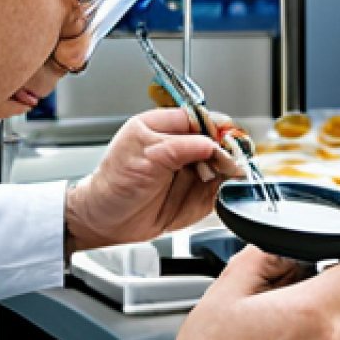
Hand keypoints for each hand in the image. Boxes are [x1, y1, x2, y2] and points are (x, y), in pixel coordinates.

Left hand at [65, 108, 244, 252]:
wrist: (107, 220)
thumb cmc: (114, 186)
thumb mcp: (146, 159)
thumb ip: (179, 148)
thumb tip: (212, 145)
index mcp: (162, 127)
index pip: (198, 118)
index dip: (214, 126)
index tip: (225, 138)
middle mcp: (180, 147)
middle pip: (216, 140)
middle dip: (227, 148)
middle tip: (230, 159)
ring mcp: (191, 170)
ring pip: (223, 163)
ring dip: (231, 168)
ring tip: (229, 175)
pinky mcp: (198, 194)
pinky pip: (222, 187)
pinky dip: (229, 187)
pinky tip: (228, 188)